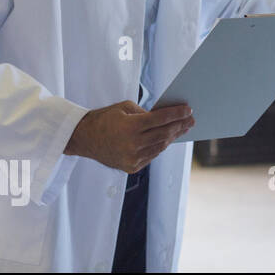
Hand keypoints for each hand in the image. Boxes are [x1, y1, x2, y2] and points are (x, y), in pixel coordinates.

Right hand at [64, 101, 194, 173]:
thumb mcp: (124, 108)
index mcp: (130, 127)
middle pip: (164, 134)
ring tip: (182, 129)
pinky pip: (152, 155)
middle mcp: (132, 144)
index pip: (160, 119)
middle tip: (191, 120)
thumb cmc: (104, 119)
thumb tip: (166, 117)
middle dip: (180, 126)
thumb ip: (145, 113)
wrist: (83, 139)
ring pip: (160, 146)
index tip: (188, 110)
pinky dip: (160, 146)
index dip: (176, 114)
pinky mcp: (131, 167)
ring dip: (172, 137)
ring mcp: (132, 158)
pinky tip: (167, 139)